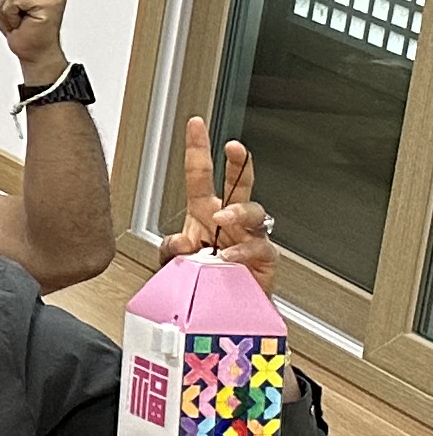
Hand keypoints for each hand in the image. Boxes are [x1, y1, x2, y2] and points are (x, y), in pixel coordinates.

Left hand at [167, 117, 271, 273]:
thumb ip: (170, 250)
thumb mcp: (173, 263)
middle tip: (234, 148)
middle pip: (238, 184)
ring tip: (224, 217)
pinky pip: (260, 247)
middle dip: (239, 163)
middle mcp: (230, 220)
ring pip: (255, 211)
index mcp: (204, 213)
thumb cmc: (201, 281)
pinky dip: (243, 250)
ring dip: (239, 210)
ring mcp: (249, 236)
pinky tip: (229, 255)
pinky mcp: (264, 258)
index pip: (201, 175)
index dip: (198, 149)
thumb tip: (180, 241)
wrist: (222, 310)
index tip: (196, 125)